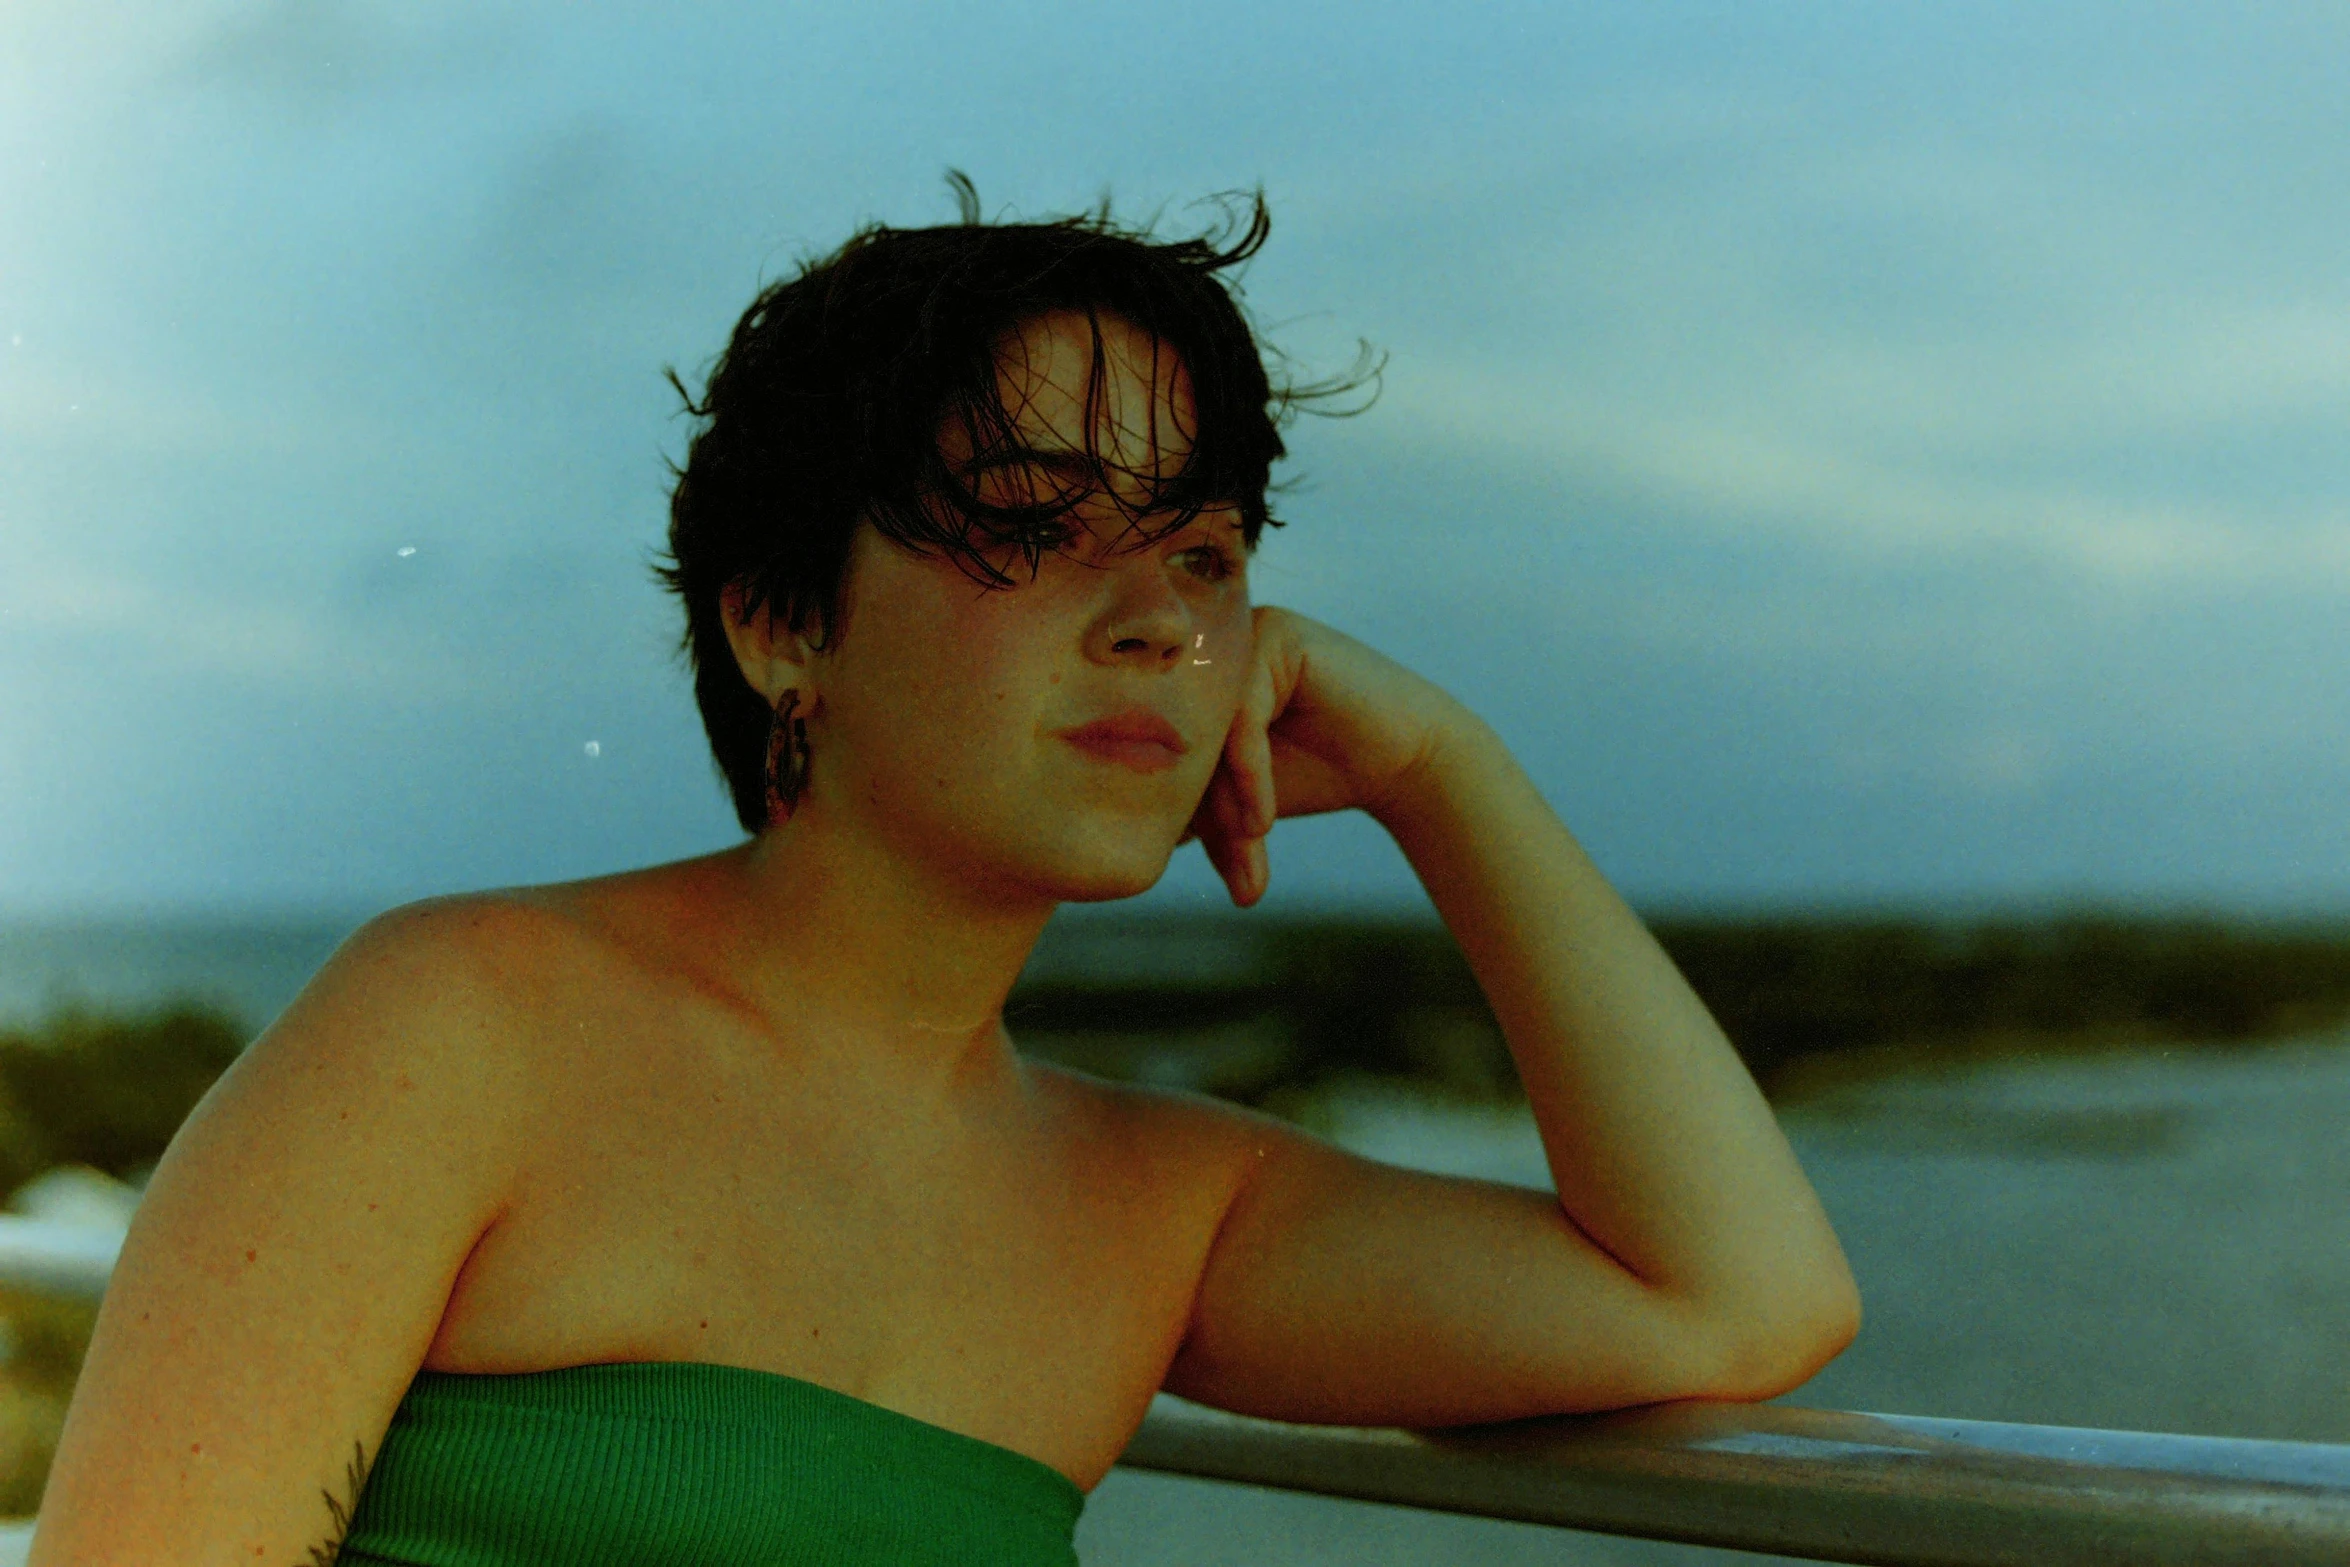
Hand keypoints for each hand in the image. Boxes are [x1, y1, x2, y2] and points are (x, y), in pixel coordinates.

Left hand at [1180, 606, 1469, 906]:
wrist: (1401, 761)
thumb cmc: (1316, 774)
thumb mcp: (1236, 798)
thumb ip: (1188, 806)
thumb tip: (1124, 844)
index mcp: (1186, 679)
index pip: (1157, 745)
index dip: (1173, 808)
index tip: (1183, 861)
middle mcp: (1208, 648)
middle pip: (1180, 738)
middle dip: (1207, 812)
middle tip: (1235, 868)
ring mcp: (1240, 635)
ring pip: (1208, 731)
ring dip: (1228, 800)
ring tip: (1251, 845)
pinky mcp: (1275, 636)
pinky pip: (1242, 718)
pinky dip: (1249, 776)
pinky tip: (1262, 819)